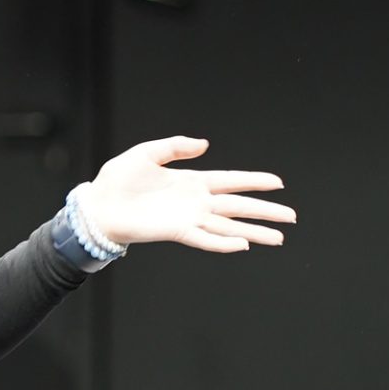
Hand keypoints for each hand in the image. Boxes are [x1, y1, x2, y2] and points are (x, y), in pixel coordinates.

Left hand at [86, 137, 293, 254]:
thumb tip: (205, 144)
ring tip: (278, 238)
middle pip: (238, 206)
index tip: (278, 184)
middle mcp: (195, 202)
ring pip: (228, 226)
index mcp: (191, 181)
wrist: (97, 205)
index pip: (231, 180)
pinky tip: (243, 244)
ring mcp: (188, 218)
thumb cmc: (117, 180)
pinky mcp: (176, 232)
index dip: (254, 181)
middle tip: (291, 217)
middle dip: (265, 211)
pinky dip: (223, 242)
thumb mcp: (147, 153)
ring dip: (254, 232)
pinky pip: (204, 239)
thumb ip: (175, 147)